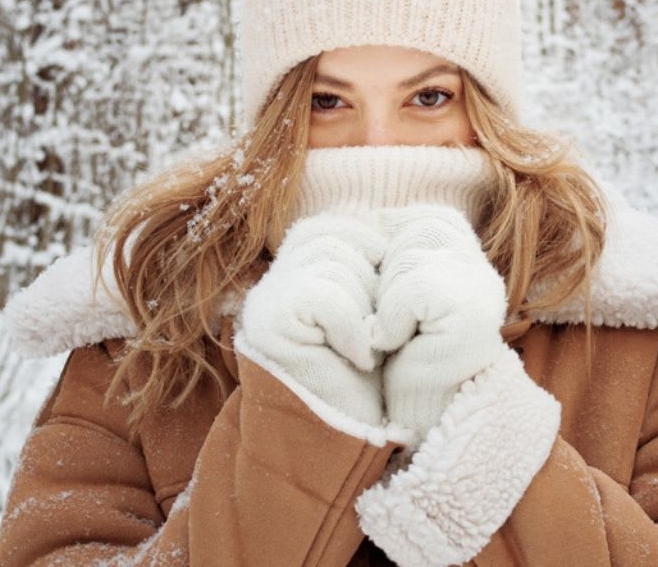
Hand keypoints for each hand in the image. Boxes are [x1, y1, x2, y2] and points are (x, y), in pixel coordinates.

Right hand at [238, 211, 387, 426]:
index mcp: (298, 270)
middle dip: (372, 284)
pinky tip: (357, 359)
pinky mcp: (268, 324)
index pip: (340, 227)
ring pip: (333, 262)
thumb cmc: (370, 378)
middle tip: (375, 335)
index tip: (384, 309)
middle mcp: (274, 280)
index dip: (376, 257)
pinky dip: (352, 328)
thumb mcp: (377, 309)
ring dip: (365, 309)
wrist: (348, 438)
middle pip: (337, 237)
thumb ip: (371, 263)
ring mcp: (266, 300)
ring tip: (365, 349)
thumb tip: (391, 219)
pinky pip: (324, 295)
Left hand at [371, 205, 508, 437]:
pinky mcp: (471, 315)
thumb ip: (397, 253)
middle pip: (415, 232)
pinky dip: (392, 320)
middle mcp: (483, 272)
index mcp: (470, 261)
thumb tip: (374, 216)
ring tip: (394, 335)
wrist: (415, 420)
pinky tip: (397, 345)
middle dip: (386, 276)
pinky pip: (412, 291)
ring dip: (386, 302)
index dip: (392, 248)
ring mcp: (482, 291)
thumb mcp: (395, 294)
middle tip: (391, 321)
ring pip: (410, 260)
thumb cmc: (398, 358)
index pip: (425, 219)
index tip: (384, 290)